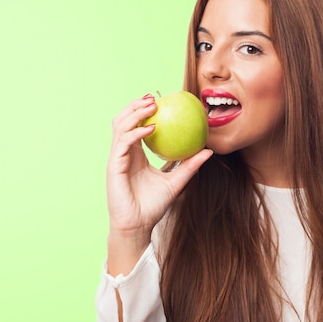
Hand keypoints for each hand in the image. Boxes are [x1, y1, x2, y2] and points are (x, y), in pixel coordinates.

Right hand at [106, 95, 211, 273]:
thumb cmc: (154, 206)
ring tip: (151, 106)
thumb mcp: (177, 181)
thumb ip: (190, 165)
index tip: (158, 100)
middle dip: (135, 105)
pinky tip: (151, 128)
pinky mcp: (113, 166)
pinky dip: (137, 132)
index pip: (135, 126)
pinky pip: (124, 143)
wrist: (139, 225)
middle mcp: (123, 153)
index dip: (142, 111)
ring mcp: (116, 158)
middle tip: (153, 97)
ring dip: (134, 113)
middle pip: (123, 121)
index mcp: (134, 155)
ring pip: (120, 126)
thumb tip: (209, 151)